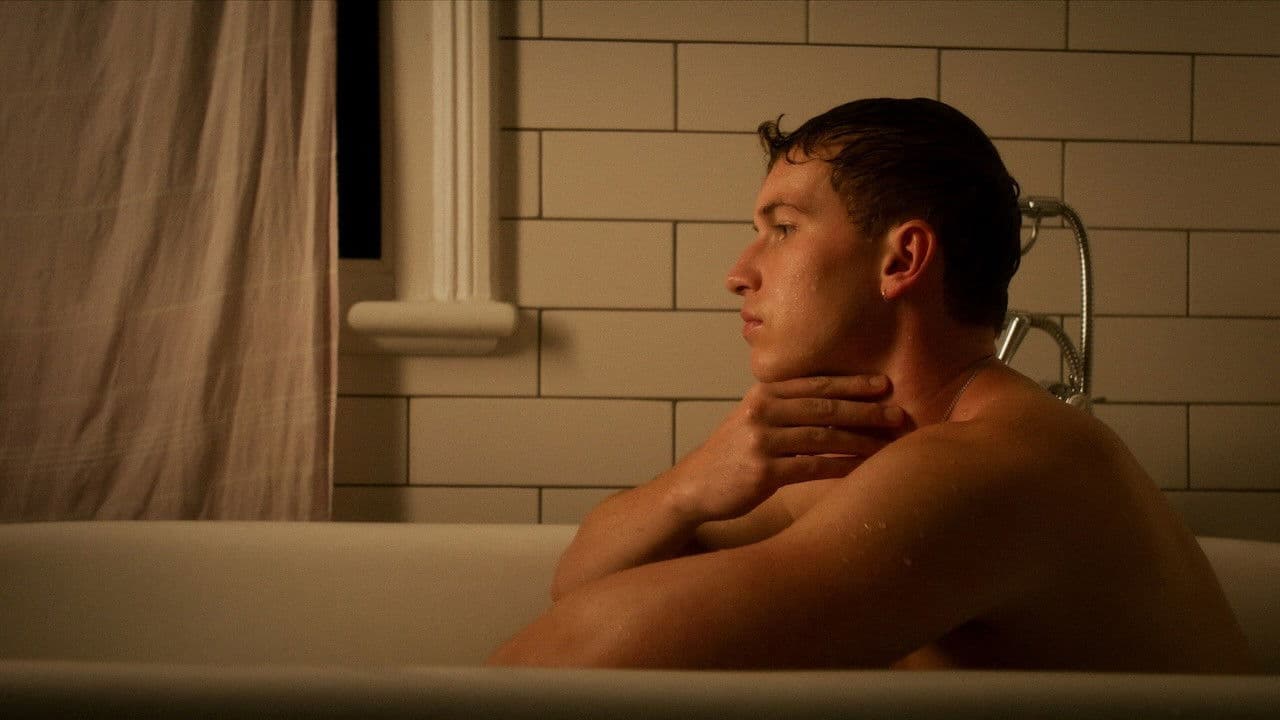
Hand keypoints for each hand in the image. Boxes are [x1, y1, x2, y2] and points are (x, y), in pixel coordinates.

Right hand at [668, 375, 903, 522]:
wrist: (694, 485)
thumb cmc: (732, 453)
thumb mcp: (753, 418)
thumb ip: (785, 406)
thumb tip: (835, 402)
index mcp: (763, 393)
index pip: (815, 383)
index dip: (852, 383)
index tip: (884, 384)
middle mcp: (762, 411)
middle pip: (824, 407)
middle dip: (865, 409)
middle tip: (898, 414)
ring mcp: (762, 441)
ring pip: (823, 436)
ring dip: (860, 440)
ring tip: (888, 443)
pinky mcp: (763, 472)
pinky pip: (812, 467)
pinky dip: (841, 467)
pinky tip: (862, 469)